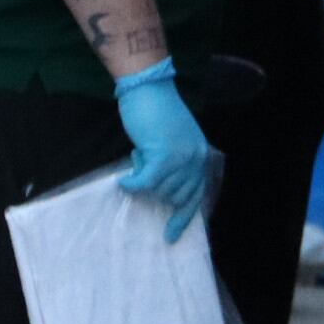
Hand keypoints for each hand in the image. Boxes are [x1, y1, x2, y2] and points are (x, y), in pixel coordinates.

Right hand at [112, 59, 215, 243]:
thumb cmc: (154, 109)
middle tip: (142, 163)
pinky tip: (123, 181)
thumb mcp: (172, 138)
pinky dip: (133, 184)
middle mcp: (196, 158)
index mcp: (200, 154)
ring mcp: (182, 159)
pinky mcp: (164, 157)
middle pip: (176, 196)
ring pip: (160, 190)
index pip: (196, 195)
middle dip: (156, 189)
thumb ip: (173, 161)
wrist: (147, 87)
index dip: (183, 218)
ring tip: (139, 152)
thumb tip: (160, 188)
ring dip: (144, 177)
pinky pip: (146, 183)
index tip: (170, 236)